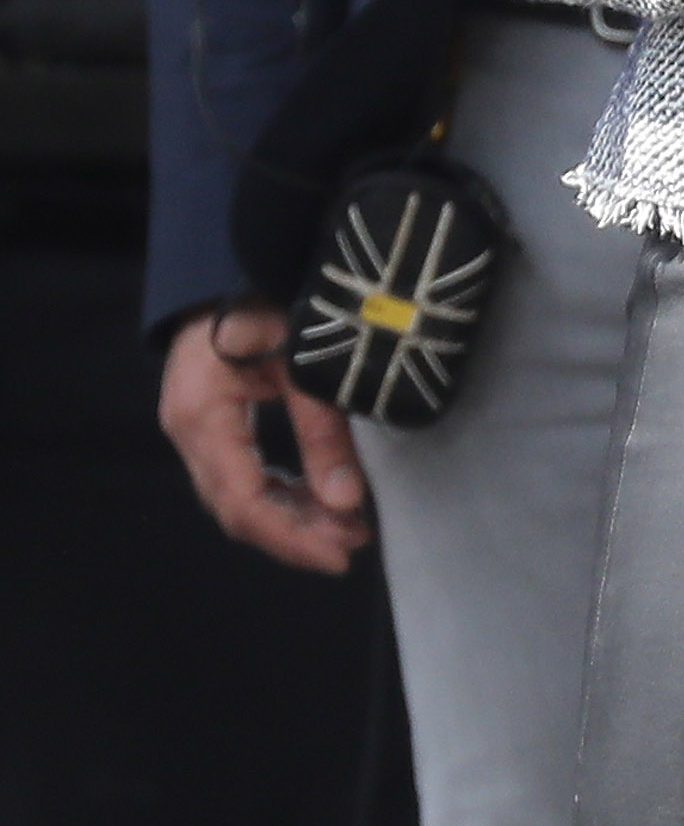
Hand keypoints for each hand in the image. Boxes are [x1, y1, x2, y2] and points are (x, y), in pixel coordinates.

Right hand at [159, 303, 369, 575]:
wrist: (232, 270)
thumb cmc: (266, 302)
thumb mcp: (304, 363)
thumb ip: (323, 434)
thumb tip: (346, 504)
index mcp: (202, 414)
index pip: (244, 500)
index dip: (291, 537)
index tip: (339, 555)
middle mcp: (186, 430)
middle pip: (237, 509)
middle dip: (298, 533)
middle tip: (354, 541)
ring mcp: (191, 431)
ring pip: (239, 499)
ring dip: (293, 518)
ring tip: (348, 527)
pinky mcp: (208, 427)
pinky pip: (241, 478)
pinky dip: (281, 496)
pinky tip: (321, 503)